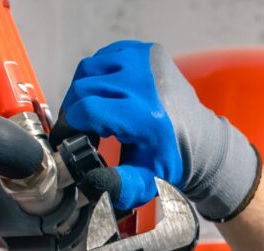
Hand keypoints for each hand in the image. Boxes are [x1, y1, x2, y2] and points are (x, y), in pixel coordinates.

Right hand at [60, 40, 258, 218]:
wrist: (199, 140)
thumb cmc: (170, 160)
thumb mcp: (146, 181)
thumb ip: (119, 186)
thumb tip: (91, 182)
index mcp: (145, 115)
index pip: (88, 110)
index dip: (68, 125)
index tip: (64, 138)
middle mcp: (144, 82)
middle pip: (84, 88)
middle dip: (72, 110)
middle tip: (76, 130)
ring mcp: (145, 61)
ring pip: (89, 69)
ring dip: (81, 91)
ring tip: (88, 114)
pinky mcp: (145, 50)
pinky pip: (104, 57)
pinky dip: (97, 76)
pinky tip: (103, 95)